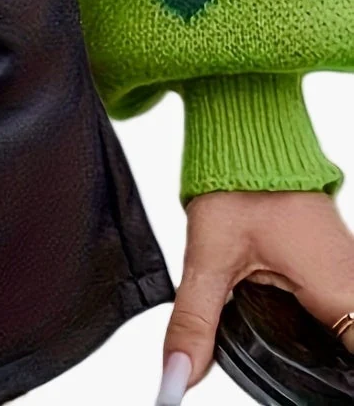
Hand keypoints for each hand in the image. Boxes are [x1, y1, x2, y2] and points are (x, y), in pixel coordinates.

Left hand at [155, 189, 353, 402]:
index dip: (331, 381)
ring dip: (324, 346)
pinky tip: (294, 330)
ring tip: (290, 354)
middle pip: (351, 345)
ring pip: (349, 328)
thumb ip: (196, 322)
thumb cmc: (238, 182)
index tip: (306, 386)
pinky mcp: (337, 262)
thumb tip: (178, 374)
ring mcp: (349, 271)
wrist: (247, 134)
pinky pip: (342, 307)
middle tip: (289, 372)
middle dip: (324, 369)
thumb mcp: (209, 260)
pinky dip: (321, 323)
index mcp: (338, 291)